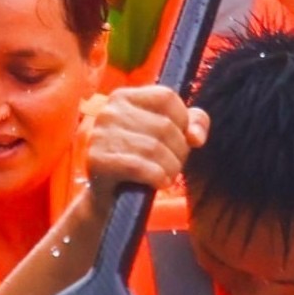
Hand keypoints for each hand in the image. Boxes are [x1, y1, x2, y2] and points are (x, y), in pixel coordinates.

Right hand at [82, 85, 207, 214]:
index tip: (181, 139)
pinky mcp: (97, 159)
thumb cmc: (141, 160)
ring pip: (154, 148)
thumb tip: (196, 136)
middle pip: (164, 125)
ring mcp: (100, 135)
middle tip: (174, 165)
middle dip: (179, 150)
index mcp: (124, 97)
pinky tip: (158, 183)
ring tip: (167, 175)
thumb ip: (192, 122)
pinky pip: (138, 166)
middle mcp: (109, 111)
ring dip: (170, 167)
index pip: (167, 97)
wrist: (110, 196)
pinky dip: (156, 177)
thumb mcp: (169, 135)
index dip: (184, 120)